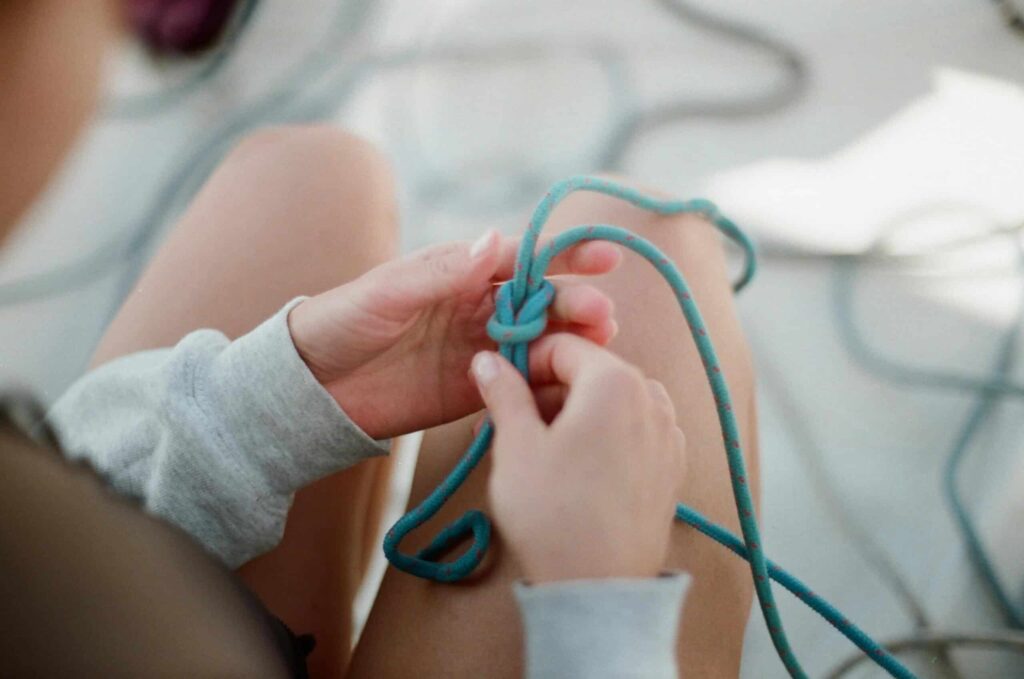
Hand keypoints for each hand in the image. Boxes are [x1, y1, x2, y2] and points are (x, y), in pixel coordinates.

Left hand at [288, 231, 620, 438]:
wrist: (311, 388)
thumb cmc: (341, 323)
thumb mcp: (386, 293)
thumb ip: (439, 273)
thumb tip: (493, 241)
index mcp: (460, 271)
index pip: (522, 258)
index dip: (564, 255)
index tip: (605, 255)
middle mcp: (477, 306)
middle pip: (540, 301)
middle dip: (574, 304)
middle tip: (602, 317)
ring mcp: (479, 348)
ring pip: (538, 341)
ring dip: (570, 343)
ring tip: (599, 349)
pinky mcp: (474, 389)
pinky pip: (519, 383)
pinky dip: (546, 383)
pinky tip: (571, 388)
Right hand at [472, 334, 686, 582]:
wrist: (599, 588)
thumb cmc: (553, 513)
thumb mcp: (516, 446)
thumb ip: (504, 392)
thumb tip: (488, 360)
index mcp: (616, 382)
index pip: (564, 346)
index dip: (525, 360)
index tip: (499, 384)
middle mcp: (653, 399)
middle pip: (590, 373)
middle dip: (545, 392)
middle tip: (505, 423)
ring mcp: (668, 435)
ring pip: (610, 403)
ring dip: (571, 414)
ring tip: (534, 448)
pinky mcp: (671, 468)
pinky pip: (631, 432)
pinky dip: (600, 436)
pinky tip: (572, 468)